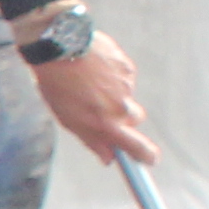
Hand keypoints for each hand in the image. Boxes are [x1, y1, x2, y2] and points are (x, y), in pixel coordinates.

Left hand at [29, 28, 157, 166]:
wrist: (60, 49)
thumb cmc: (58, 87)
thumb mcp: (68, 120)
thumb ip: (92, 140)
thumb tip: (108, 158)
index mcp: (107, 124)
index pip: (138, 147)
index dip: (146, 155)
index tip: (149, 160)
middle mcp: (122, 107)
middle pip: (135, 119)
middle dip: (123, 118)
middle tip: (101, 109)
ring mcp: (127, 86)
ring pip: (127, 96)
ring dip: (113, 93)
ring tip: (87, 83)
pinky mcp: (128, 67)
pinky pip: (124, 78)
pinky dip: (112, 76)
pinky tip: (93, 70)